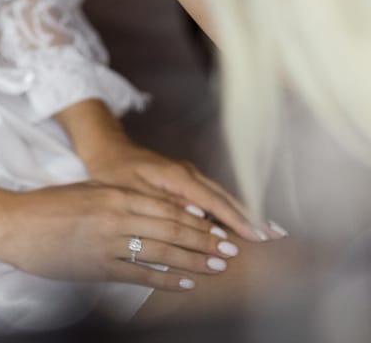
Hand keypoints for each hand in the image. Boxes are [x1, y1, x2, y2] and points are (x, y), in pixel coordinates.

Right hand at [0, 180, 253, 292]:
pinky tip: (186, 284)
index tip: (219, 225)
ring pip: (162, 251)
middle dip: (205, 240)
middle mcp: (116, 215)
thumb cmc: (49, 206)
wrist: (16, 223)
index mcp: (114, 193)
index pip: (166, 206)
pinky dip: (166, 279)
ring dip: (194, 260)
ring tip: (219, 267)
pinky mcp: (98, 267)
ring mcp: (108, 242)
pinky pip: (140, 274)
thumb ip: (118, 198)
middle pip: (171, 228)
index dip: (197, 218)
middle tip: (232, 249)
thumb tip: (151, 208)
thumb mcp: (88, 191)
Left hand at [82, 136, 270, 244]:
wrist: (107, 150)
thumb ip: (165, 206)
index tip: (258, 236)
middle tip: (278, 236)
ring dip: (245, 212)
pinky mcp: (186, 180)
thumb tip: (200, 221)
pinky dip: (231, 208)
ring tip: (270, 230)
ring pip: (222, 195)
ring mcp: (189, 175)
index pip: (215, 201)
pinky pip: (213, 195)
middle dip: (252, 216)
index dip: (238, 220)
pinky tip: (244, 221)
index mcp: (177, 176)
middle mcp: (188, 173)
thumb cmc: (116, 173)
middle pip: (226, 197)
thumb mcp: (134, 193)